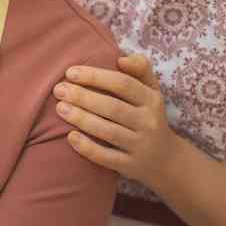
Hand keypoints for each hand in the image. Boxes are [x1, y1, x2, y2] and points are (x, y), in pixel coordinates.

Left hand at [54, 54, 182, 189]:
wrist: (166, 160)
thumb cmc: (149, 116)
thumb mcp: (151, 91)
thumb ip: (140, 68)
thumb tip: (120, 58)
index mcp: (152, 99)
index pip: (123, 84)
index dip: (96, 76)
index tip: (70, 72)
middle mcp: (148, 122)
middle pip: (113, 107)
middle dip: (83, 97)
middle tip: (59, 90)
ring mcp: (140, 145)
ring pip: (108, 131)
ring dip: (82, 119)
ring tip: (60, 108)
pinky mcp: (130, 166)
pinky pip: (107, 157)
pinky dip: (88, 148)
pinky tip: (70, 137)